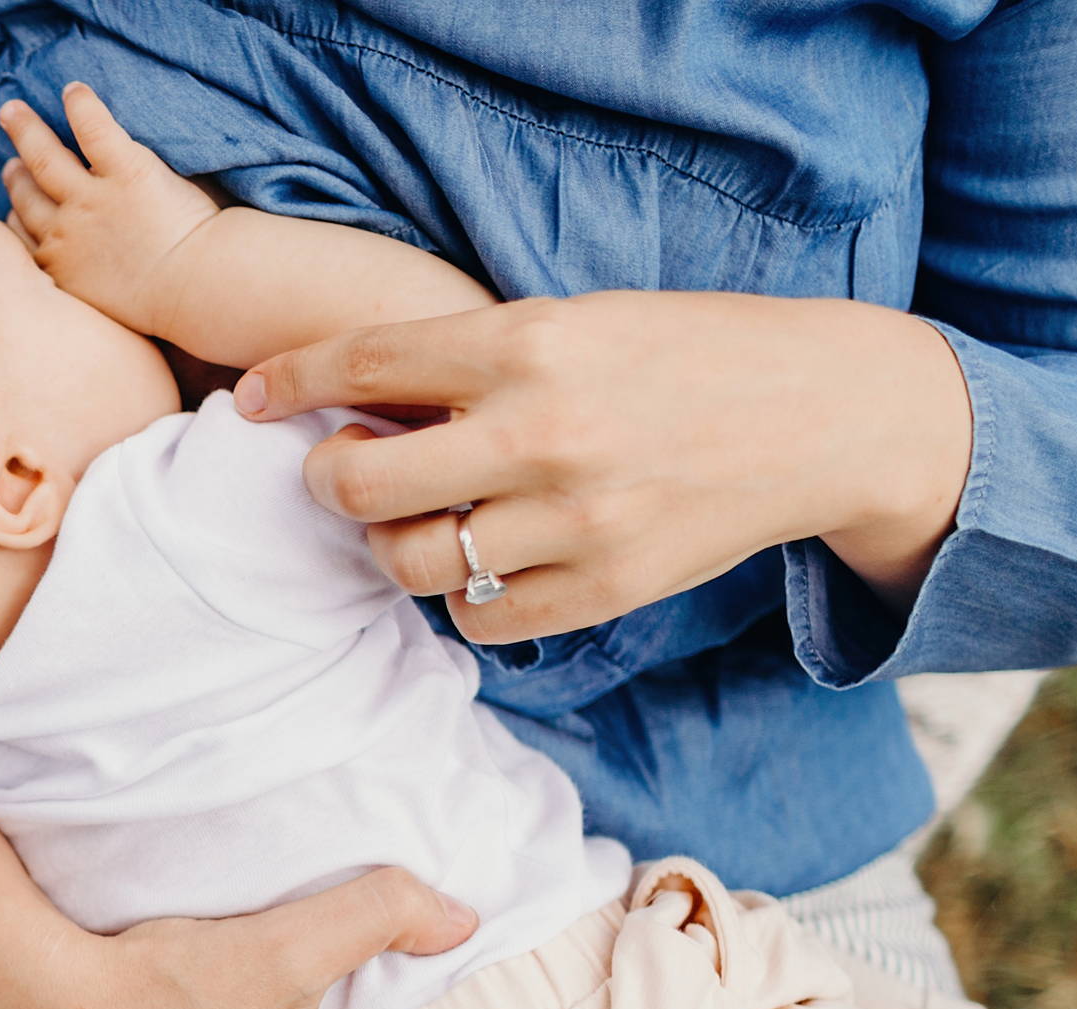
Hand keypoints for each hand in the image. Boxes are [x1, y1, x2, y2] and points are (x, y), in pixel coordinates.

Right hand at [0, 83, 220, 338]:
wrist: (195, 290)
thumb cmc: (163, 310)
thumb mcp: (107, 314)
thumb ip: (89, 292)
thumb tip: (87, 289)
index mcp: (60, 271)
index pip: (22, 241)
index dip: (14, 220)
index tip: (12, 209)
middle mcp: (64, 234)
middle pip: (27, 198)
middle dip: (15, 177)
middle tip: (10, 162)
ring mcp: (91, 200)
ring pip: (45, 158)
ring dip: (26, 132)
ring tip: (12, 112)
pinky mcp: (125, 169)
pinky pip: (93, 129)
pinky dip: (81, 106)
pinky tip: (72, 89)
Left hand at [235, 291, 972, 640]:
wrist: (825, 414)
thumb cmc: (687, 355)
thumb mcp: (581, 321)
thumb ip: (474, 360)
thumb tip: (355, 403)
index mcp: (530, 344)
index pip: (364, 362)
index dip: (290, 382)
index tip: (251, 397)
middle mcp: (542, 434)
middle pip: (358, 486)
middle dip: (329, 480)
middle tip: (342, 472)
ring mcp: (573, 521)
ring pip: (406, 565)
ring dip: (392, 546)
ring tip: (420, 520)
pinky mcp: (605, 589)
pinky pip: (480, 619)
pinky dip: (466, 597)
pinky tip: (490, 562)